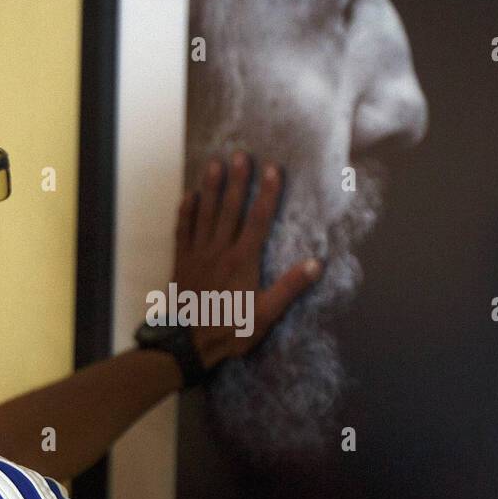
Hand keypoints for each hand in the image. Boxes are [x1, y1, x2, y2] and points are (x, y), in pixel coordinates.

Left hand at [172, 151, 321, 369]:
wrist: (186, 344)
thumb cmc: (229, 330)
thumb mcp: (265, 315)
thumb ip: (289, 288)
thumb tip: (316, 264)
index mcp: (242, 261)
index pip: (258, 220)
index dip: (267, 193)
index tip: (273, 169)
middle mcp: (219, 250)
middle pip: (230, 209)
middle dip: (237, 180)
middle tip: (241, 154)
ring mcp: (197, 254)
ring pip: (205, 214)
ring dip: (211, 188)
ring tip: (215, 163)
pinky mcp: (182, 262)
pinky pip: (183, 231)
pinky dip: (186, 212)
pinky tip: (189, 196)